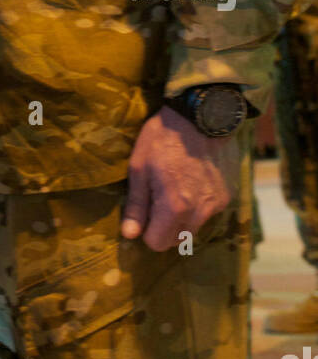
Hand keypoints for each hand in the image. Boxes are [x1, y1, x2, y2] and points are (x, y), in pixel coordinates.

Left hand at [121, 106, 239, 250]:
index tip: (145, 210)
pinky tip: (193, 180)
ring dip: (183, 217)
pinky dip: (198, 205)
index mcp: (175, 207)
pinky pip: (208, 212)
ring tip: (177, 186)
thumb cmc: (163, 138)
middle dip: (165, 227)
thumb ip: (137, 204)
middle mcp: (200, 212)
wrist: (202, 115)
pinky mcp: (227, 195)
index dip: (147, 230)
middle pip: (177, 239)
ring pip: (194, 228)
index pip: (157, 243)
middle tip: (159, 198)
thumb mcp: (140, 167)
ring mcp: (216, 205)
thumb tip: (130, 234)